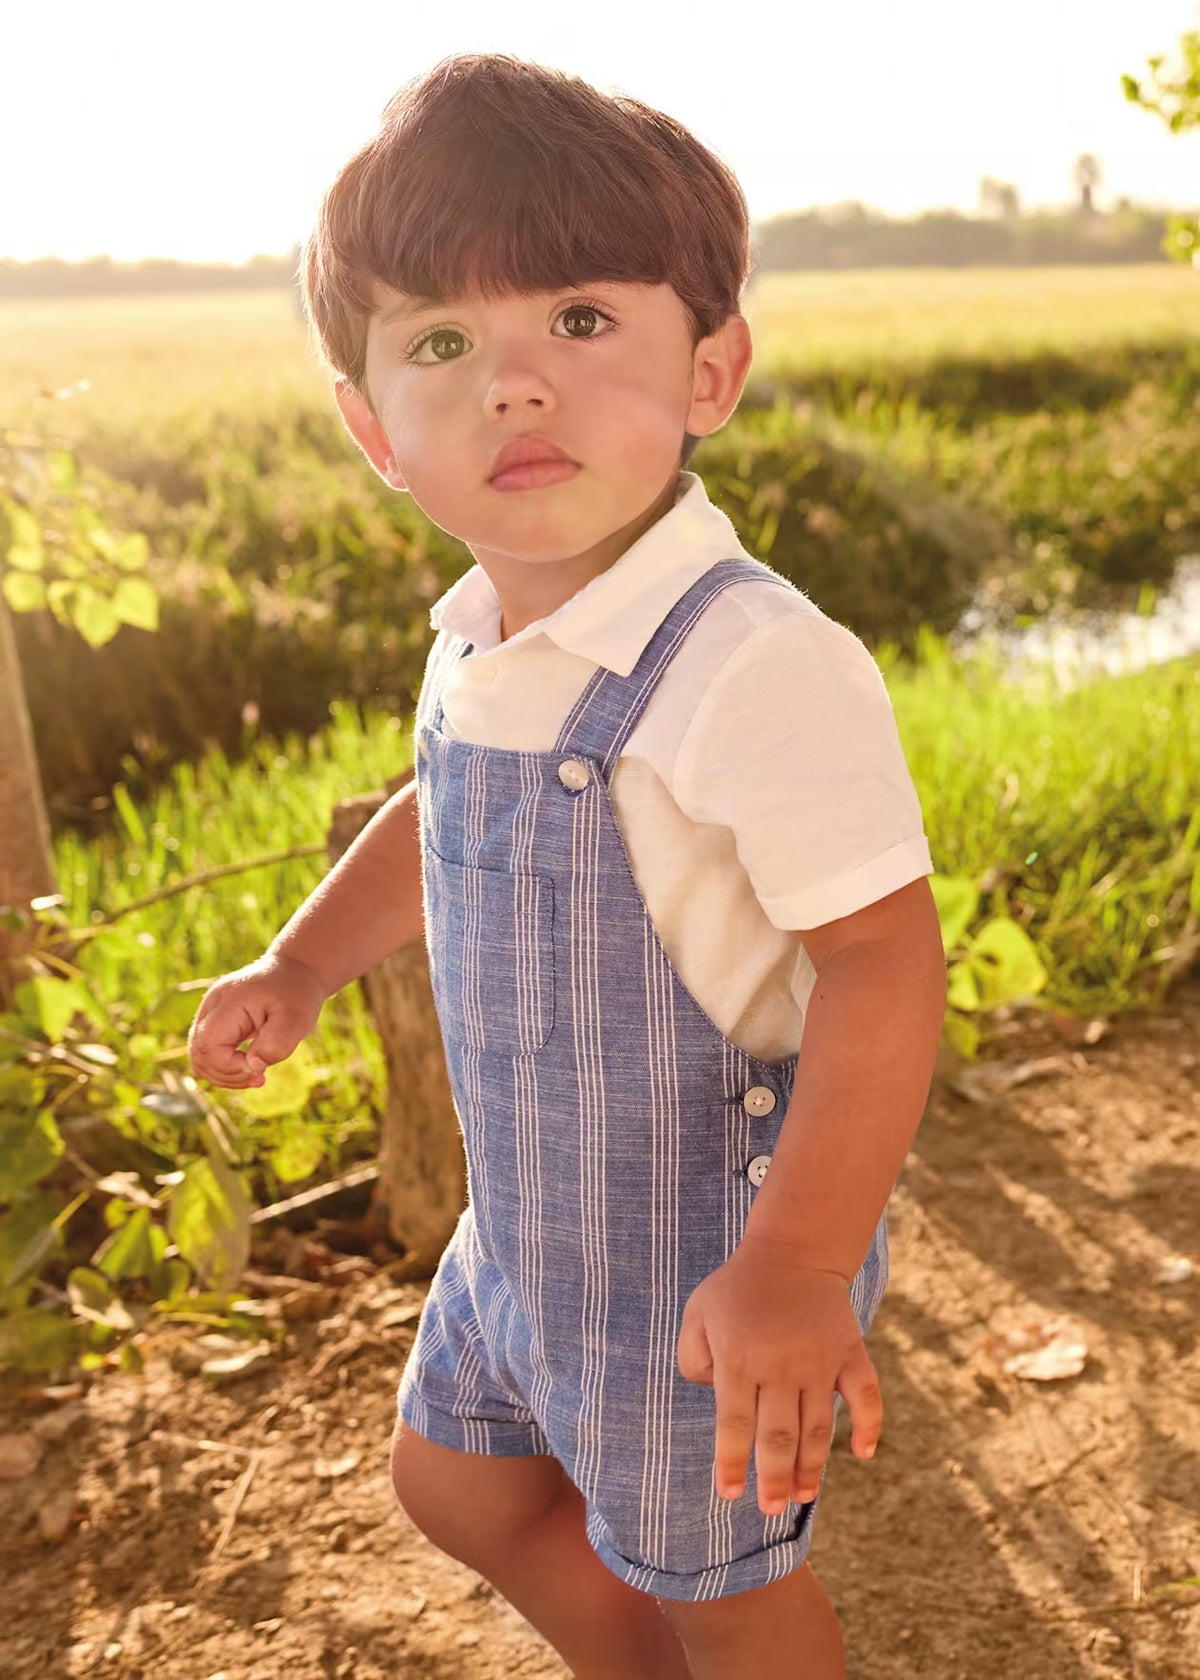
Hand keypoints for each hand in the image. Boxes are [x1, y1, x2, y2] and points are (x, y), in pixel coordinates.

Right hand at [187, 953, 324, 1087]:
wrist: (295, 970)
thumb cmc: (296, 993)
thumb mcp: (297, 1018)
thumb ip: (276, 1043)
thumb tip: (253, 1066)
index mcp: (228, 1003)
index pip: (210, 1047)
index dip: (231, 1067)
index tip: (261, 1069)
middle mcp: (211, 1006)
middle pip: (199, 1055)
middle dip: (227, 1075)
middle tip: (260, 1078)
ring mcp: (210, 1012)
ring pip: (199, 1057)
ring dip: (225, 1074)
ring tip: (257, 1075)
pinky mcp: (215, 1020)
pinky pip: (208, 1052)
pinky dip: (225, 1066)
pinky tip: (250, 1066)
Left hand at [676, 1234, 881, 1514]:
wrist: (793, 1251)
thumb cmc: (738, 1288)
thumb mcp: (697, 1313)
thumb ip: (692, 1358)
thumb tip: (712, 1398)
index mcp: (740, 1359)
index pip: (735, 1425)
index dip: (732, 1464)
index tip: (731, 1496)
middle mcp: (780, 1366)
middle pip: (778, 1436)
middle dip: (773, 1479)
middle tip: (770, 1509)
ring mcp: (819, 1361)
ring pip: (818, 1427)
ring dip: (812, 1467)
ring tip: (802, 1496)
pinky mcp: (849, 1352)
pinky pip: (865, 1395)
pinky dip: (869, 1426)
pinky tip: (863, 1454)